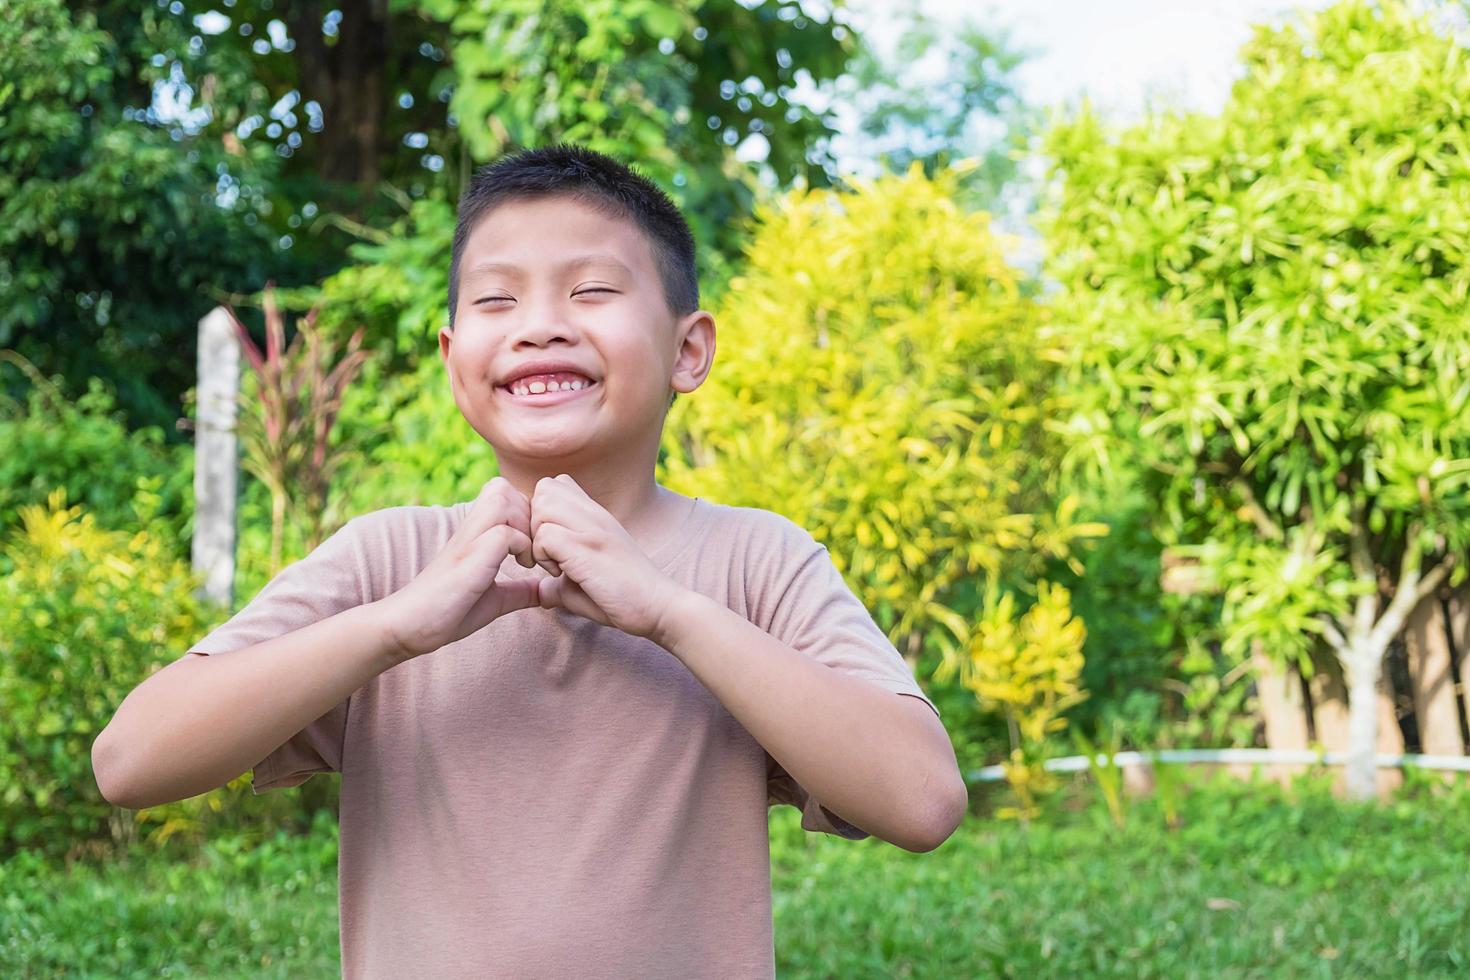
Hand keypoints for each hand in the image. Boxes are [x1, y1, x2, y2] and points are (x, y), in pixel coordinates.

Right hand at [378, 477, 544, 660]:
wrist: (409, 627)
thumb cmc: (448, 612)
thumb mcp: (495, 600)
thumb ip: (519, 590)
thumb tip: (545, 591)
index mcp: (475, 533)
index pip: (503, 492)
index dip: (527, 511)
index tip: (536, 546)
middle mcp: (470, 529)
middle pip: (502, 486)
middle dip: (528, 512)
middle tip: (536, 546)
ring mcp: (468, 540)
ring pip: (502, 498)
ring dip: (525, 524)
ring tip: (529, 555)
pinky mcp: (469, 557)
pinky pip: (504, 532)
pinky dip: (522, 546)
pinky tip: (522, 567)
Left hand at [529, 474, 684, 639]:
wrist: (659, 606)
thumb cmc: (625, 597)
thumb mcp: (586, 581)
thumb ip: (560, 581)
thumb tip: (540, 593)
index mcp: (595, 516)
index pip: (556, 485)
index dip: (540, 512)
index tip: (548, 544)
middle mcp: (594, 514)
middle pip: (543, 488)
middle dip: (533, 521)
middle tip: (546, 552)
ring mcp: (592, 528)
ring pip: (542, 507)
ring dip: (538, 538)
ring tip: (555, 564)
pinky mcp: (588, 547)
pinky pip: (545, 536)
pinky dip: (544, 557)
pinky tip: (563, 574)